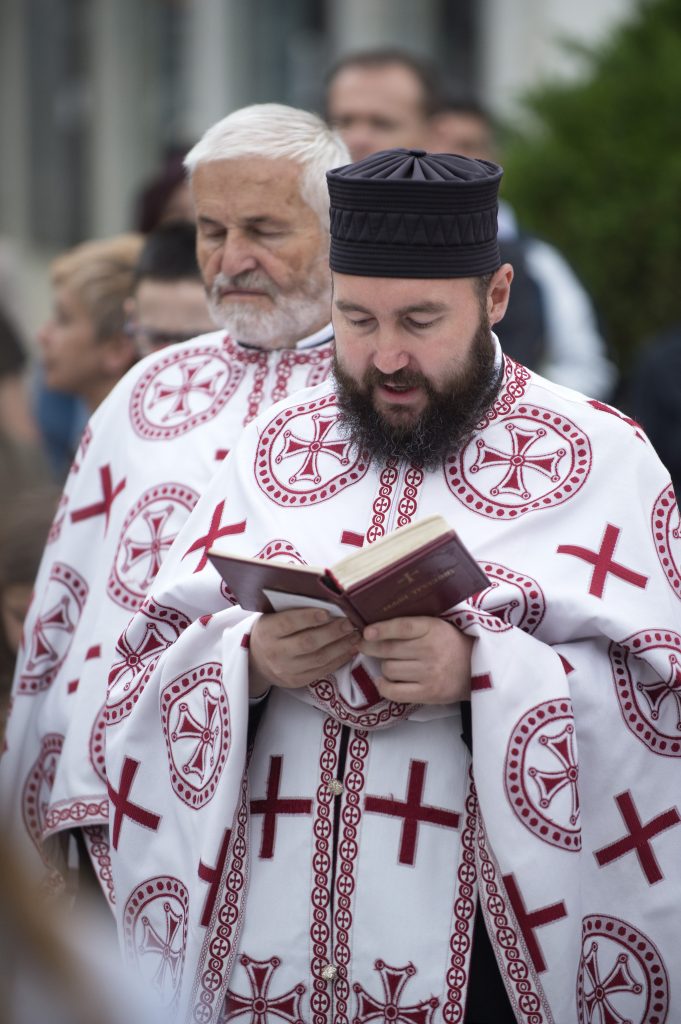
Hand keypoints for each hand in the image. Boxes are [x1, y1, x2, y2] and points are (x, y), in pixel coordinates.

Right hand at [249, 608, 359, 696]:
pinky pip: (321, 671)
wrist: (256, 661)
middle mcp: (275, 652)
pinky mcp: (296, 681)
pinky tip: (350, 650)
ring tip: (355, 635)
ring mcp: (285, 670)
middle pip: (307, 643)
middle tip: (349, 623)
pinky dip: (339, 660)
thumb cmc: (271, 630)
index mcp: (267, 630)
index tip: (328, 612)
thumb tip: (326, 599)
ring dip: (341, 646)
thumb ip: (293, 609)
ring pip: (318, 659)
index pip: (288, 623)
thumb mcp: (273, 616)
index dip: (308, 617)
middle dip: (332, 632)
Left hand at [358, 616, 472, 704]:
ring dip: (384, 667)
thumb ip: (413, 626)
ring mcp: (430, 673)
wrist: (478, 669)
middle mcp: (431, 650)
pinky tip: (382, 681)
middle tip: (363, 645)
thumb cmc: (451, 644)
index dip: (381, 629)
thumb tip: (375, 628)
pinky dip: (384, 687)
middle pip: (389, 649)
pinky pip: (395, 691)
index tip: (366, 632)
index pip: (402, 627)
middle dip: (370, 647)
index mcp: (434, 628)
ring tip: (391, 664)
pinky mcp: (429, 693)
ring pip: (389, 669)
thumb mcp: (437, 627)